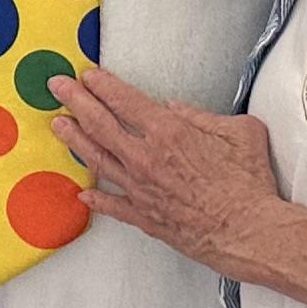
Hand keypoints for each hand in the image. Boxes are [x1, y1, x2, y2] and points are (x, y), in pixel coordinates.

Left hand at [49, 67, 284, 278]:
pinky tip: (83, 194)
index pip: (125, 101)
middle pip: (100, 124)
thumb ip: (204, 116)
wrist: (249, 232)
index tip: (88, 75)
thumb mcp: (240, 132)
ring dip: (75, 140)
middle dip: (76, 101)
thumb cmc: (249, 182)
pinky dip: (96, 199)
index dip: (103, 85)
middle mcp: (146, 158)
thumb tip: (175, 108)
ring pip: (98, 160)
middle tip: (57, 87)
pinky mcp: (145, 217)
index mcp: (169, 132)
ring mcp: (141, 189)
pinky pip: (112, 205)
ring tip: (58, 125)